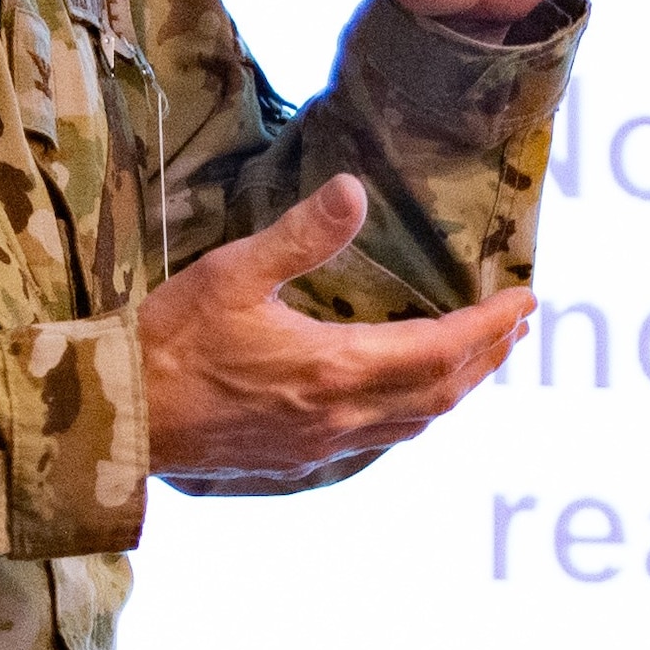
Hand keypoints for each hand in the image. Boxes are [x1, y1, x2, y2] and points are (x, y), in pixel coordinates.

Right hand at [137, 175, 530, 480]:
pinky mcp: (299, 458)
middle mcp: (344, 414)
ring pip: (416, 421)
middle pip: (442, 391)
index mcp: (337, 367)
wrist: (124, 418)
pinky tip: (402, 396)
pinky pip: (382, 437)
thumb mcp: (233, 273)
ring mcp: (323, 444)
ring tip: (476, 358)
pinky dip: (414, 411)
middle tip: (517, 325)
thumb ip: (300, 235)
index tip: (526, 299)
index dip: (490, 325)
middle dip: (487, 357)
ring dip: (456, 387)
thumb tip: (355, 191)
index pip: (442, 348)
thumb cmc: (173, 341)